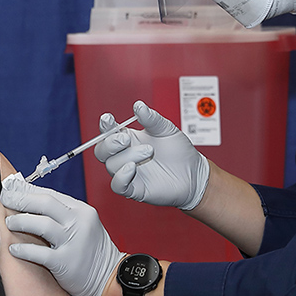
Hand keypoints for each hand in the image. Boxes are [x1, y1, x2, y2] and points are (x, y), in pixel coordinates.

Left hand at [0, 174, 124, 295]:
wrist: (109, 278)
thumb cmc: (91, 251)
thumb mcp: (82, 225)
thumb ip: (60, 213)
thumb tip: (29, 199)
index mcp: (82, 211)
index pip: (51, 194)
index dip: (27, 190)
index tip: (11, 187)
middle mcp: (79, 223)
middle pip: (45, 203)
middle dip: (21, 199)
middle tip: (5, 198)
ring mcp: (74, 242)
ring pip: (42, 225)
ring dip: (21, 221)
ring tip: (9, 222)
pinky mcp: (66, 263)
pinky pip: (40, 253)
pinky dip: (24, 249)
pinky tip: (13, 248)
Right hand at [94, 100, 209, 210]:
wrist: (194, 174)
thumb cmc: (179, 152)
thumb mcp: (166, 129)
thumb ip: (151, 118)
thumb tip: (138, 106)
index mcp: (129, 139)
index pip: (108, 132)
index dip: (105, 126)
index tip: (108, 119)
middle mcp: (125, 156)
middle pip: (101, 150)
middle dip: (110, 143)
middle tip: (126, 138)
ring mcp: (128, 173)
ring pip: (111, 165)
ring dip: (127, 156)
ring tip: (149, 151)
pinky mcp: (134, 189)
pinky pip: (117, 185)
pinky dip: (121, 177)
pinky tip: (133, 168)